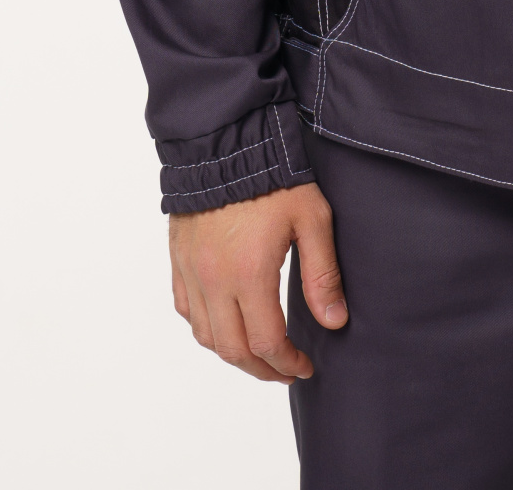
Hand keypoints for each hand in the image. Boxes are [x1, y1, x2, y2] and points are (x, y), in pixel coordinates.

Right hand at [169, 182, 345, 382]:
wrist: (227, 143)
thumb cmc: (274, 177)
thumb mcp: (311, 219)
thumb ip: (322, 274)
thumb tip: (333, 322)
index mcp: (248, 274)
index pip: (267, 342)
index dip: (288, 363)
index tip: (305, 366)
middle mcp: (213, 280)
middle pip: (233, 350)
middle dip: (262, 368)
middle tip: (285, 369)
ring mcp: (192, 271)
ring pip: (206, 336)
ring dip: (233, 353)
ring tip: (259, 353)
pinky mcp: (179, 259)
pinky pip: (186, 309)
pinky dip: (205, 327)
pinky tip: (224, 324)